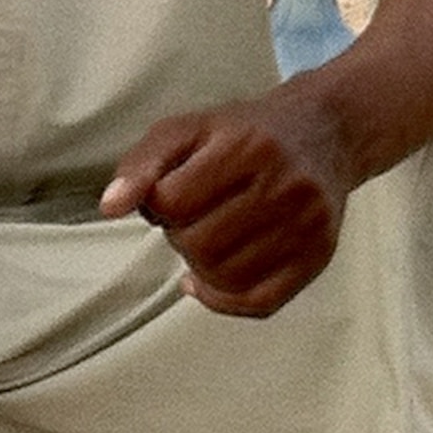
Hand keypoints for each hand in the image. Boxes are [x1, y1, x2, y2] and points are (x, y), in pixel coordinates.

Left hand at [101, 87, 353, 317]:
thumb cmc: (244, 133)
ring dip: (201, 265)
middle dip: (180, 235)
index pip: (172, 202)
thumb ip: (141, 164)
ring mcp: (306, 225)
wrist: (322, 134)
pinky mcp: (319, 256)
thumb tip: (110, 207)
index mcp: (246, 147)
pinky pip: (260, 302)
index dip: (157, 204)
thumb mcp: (186, 130)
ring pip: (226, 277)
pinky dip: (225, 299)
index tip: (170, 193)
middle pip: (199, 244)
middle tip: (192, 217)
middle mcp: (284, 186)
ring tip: (210, 235)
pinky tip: (213, 279)